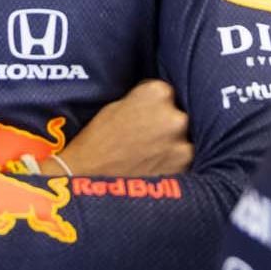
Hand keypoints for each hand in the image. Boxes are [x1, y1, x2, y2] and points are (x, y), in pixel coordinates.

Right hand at [52, 79, 192, 176]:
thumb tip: (156, 104)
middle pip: (177, 115)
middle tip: (144, 137)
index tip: (143, 116)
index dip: (153, 106)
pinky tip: (152, 166)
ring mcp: (181, 142)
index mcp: (156, 93)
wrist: (87, 176)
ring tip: (147, 154)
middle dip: (164, 124)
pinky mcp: (183, 167)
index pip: (165, 93)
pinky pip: (182, 159)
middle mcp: (174, 115)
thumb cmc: (97, 141)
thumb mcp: (117, 105)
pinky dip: (171, 163)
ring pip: (182, 139)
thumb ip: (142, 101)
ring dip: (170, 144)